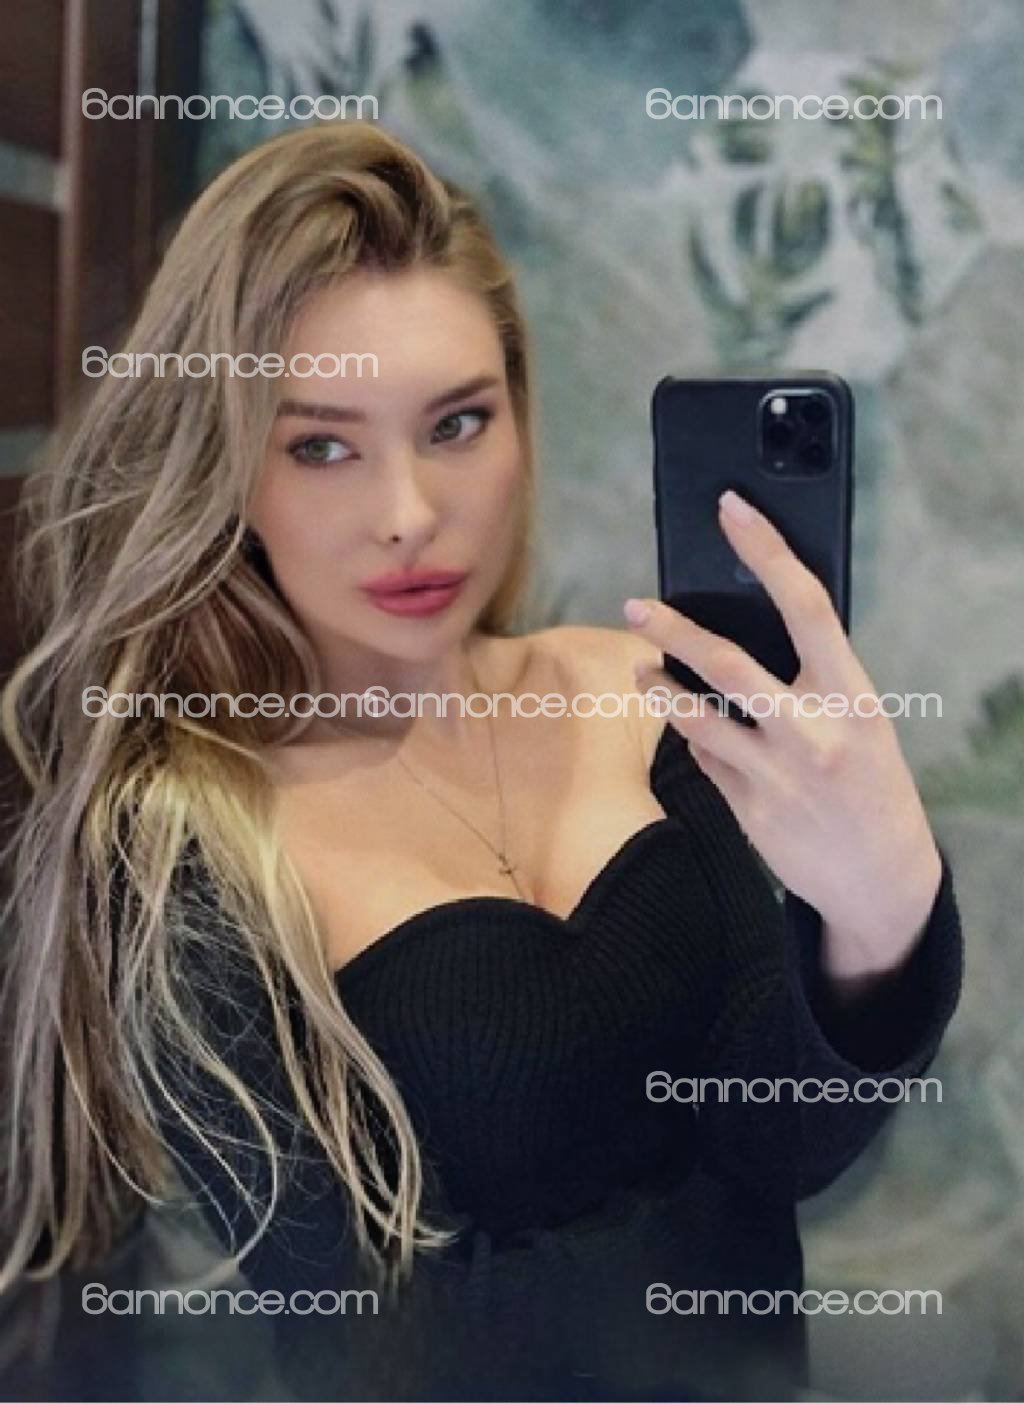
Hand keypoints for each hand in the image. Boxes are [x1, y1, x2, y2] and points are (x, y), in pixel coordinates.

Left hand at [624, 488, 942, 981]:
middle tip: (634, 606)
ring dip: (661, 688)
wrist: (881, 878)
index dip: (768, 552)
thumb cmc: (870, 781)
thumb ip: (814, 681)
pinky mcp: (747, 810)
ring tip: (643, 669)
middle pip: (728, 665)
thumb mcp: (862, 721)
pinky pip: (705, 759)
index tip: (731, 510)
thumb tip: (744, 630)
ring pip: (696, 719)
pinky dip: (693, 739)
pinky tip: (691, 729)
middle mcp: (813, 731)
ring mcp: (776, 774)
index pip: (807, 606)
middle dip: (673, 630)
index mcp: (852, 696)